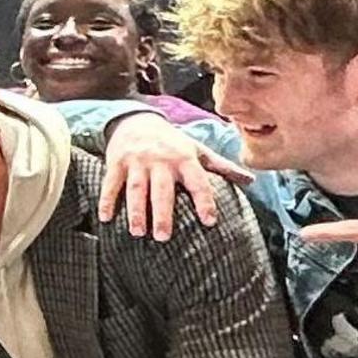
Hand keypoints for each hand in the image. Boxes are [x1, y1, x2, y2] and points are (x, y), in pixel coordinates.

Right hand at [97, 113, 246, 238]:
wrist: (137, 120)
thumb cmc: (172, 141)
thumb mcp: (197, 149)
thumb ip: (222, 166)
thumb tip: (251, 180)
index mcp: (184, 158)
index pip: (197, 182)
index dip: (204, 201)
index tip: (209, 222)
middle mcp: (161, 160)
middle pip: (162, 190)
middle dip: (162, 213)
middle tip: (164, 237)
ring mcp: (137, 162)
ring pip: (136, 189)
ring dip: (135, 211)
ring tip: (138, 233)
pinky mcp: (117, 162)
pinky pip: (111, 183)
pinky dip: (106, 200)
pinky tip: (106, 218)